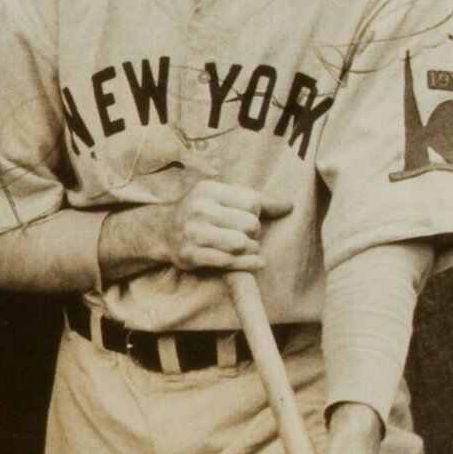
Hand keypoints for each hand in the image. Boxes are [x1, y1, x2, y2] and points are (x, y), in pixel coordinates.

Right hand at [166, 179, 290, 272]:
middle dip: (255, 233)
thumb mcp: (222, 197)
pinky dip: (247, 264)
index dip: (258, 213)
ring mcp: (194, 233)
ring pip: (241, 244)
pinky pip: (229, 262)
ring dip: (252, 249)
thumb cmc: (201, 212)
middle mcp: (200, 209)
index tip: (252, 218)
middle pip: (250, 224)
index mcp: (209, 190)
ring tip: (249, 248)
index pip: (252, 202)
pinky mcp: (192, 255)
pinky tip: (255, 262)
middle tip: (249, 236)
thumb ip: (255, 200)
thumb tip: (289, 206)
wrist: (163, 231)